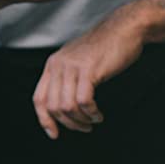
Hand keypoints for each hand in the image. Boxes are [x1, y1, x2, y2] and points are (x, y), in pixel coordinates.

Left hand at [32, 10, 143, 137]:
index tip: (54, 134)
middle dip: (69, 123)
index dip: (44, 120)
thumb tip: (65, 105)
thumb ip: (68, 77)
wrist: (125, 28)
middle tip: (84, 127)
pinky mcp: (89, 70)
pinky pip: (83, 100)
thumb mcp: (79, 61)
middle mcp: (58, 65)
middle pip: (53, 106)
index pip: (39, 98)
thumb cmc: (107, 46)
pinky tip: (98, 113)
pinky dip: (91, 112)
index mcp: (53, 64)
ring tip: (93, 119)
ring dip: (81, 119)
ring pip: (67, 106)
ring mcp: (73, 67)